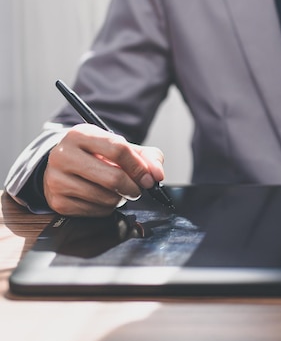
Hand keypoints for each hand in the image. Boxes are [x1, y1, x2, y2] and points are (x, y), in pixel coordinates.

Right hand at [44, 124, 164, 216]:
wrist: (65, 166)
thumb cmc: (98, 155)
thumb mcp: (121, 147)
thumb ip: (146, 157)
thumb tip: (157, 175)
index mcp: (81, 134)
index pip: (118, 150)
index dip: (139, 167)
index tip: (150, 178)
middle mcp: (64, 155)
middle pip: (113, 178)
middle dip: (133, 188)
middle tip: (137, 189)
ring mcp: (57, 179)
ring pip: (105, 198)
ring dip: (120, 198)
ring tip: (117, 190)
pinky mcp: (57, 201)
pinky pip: (95, 211)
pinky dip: (107, 208)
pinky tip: (102, 197)